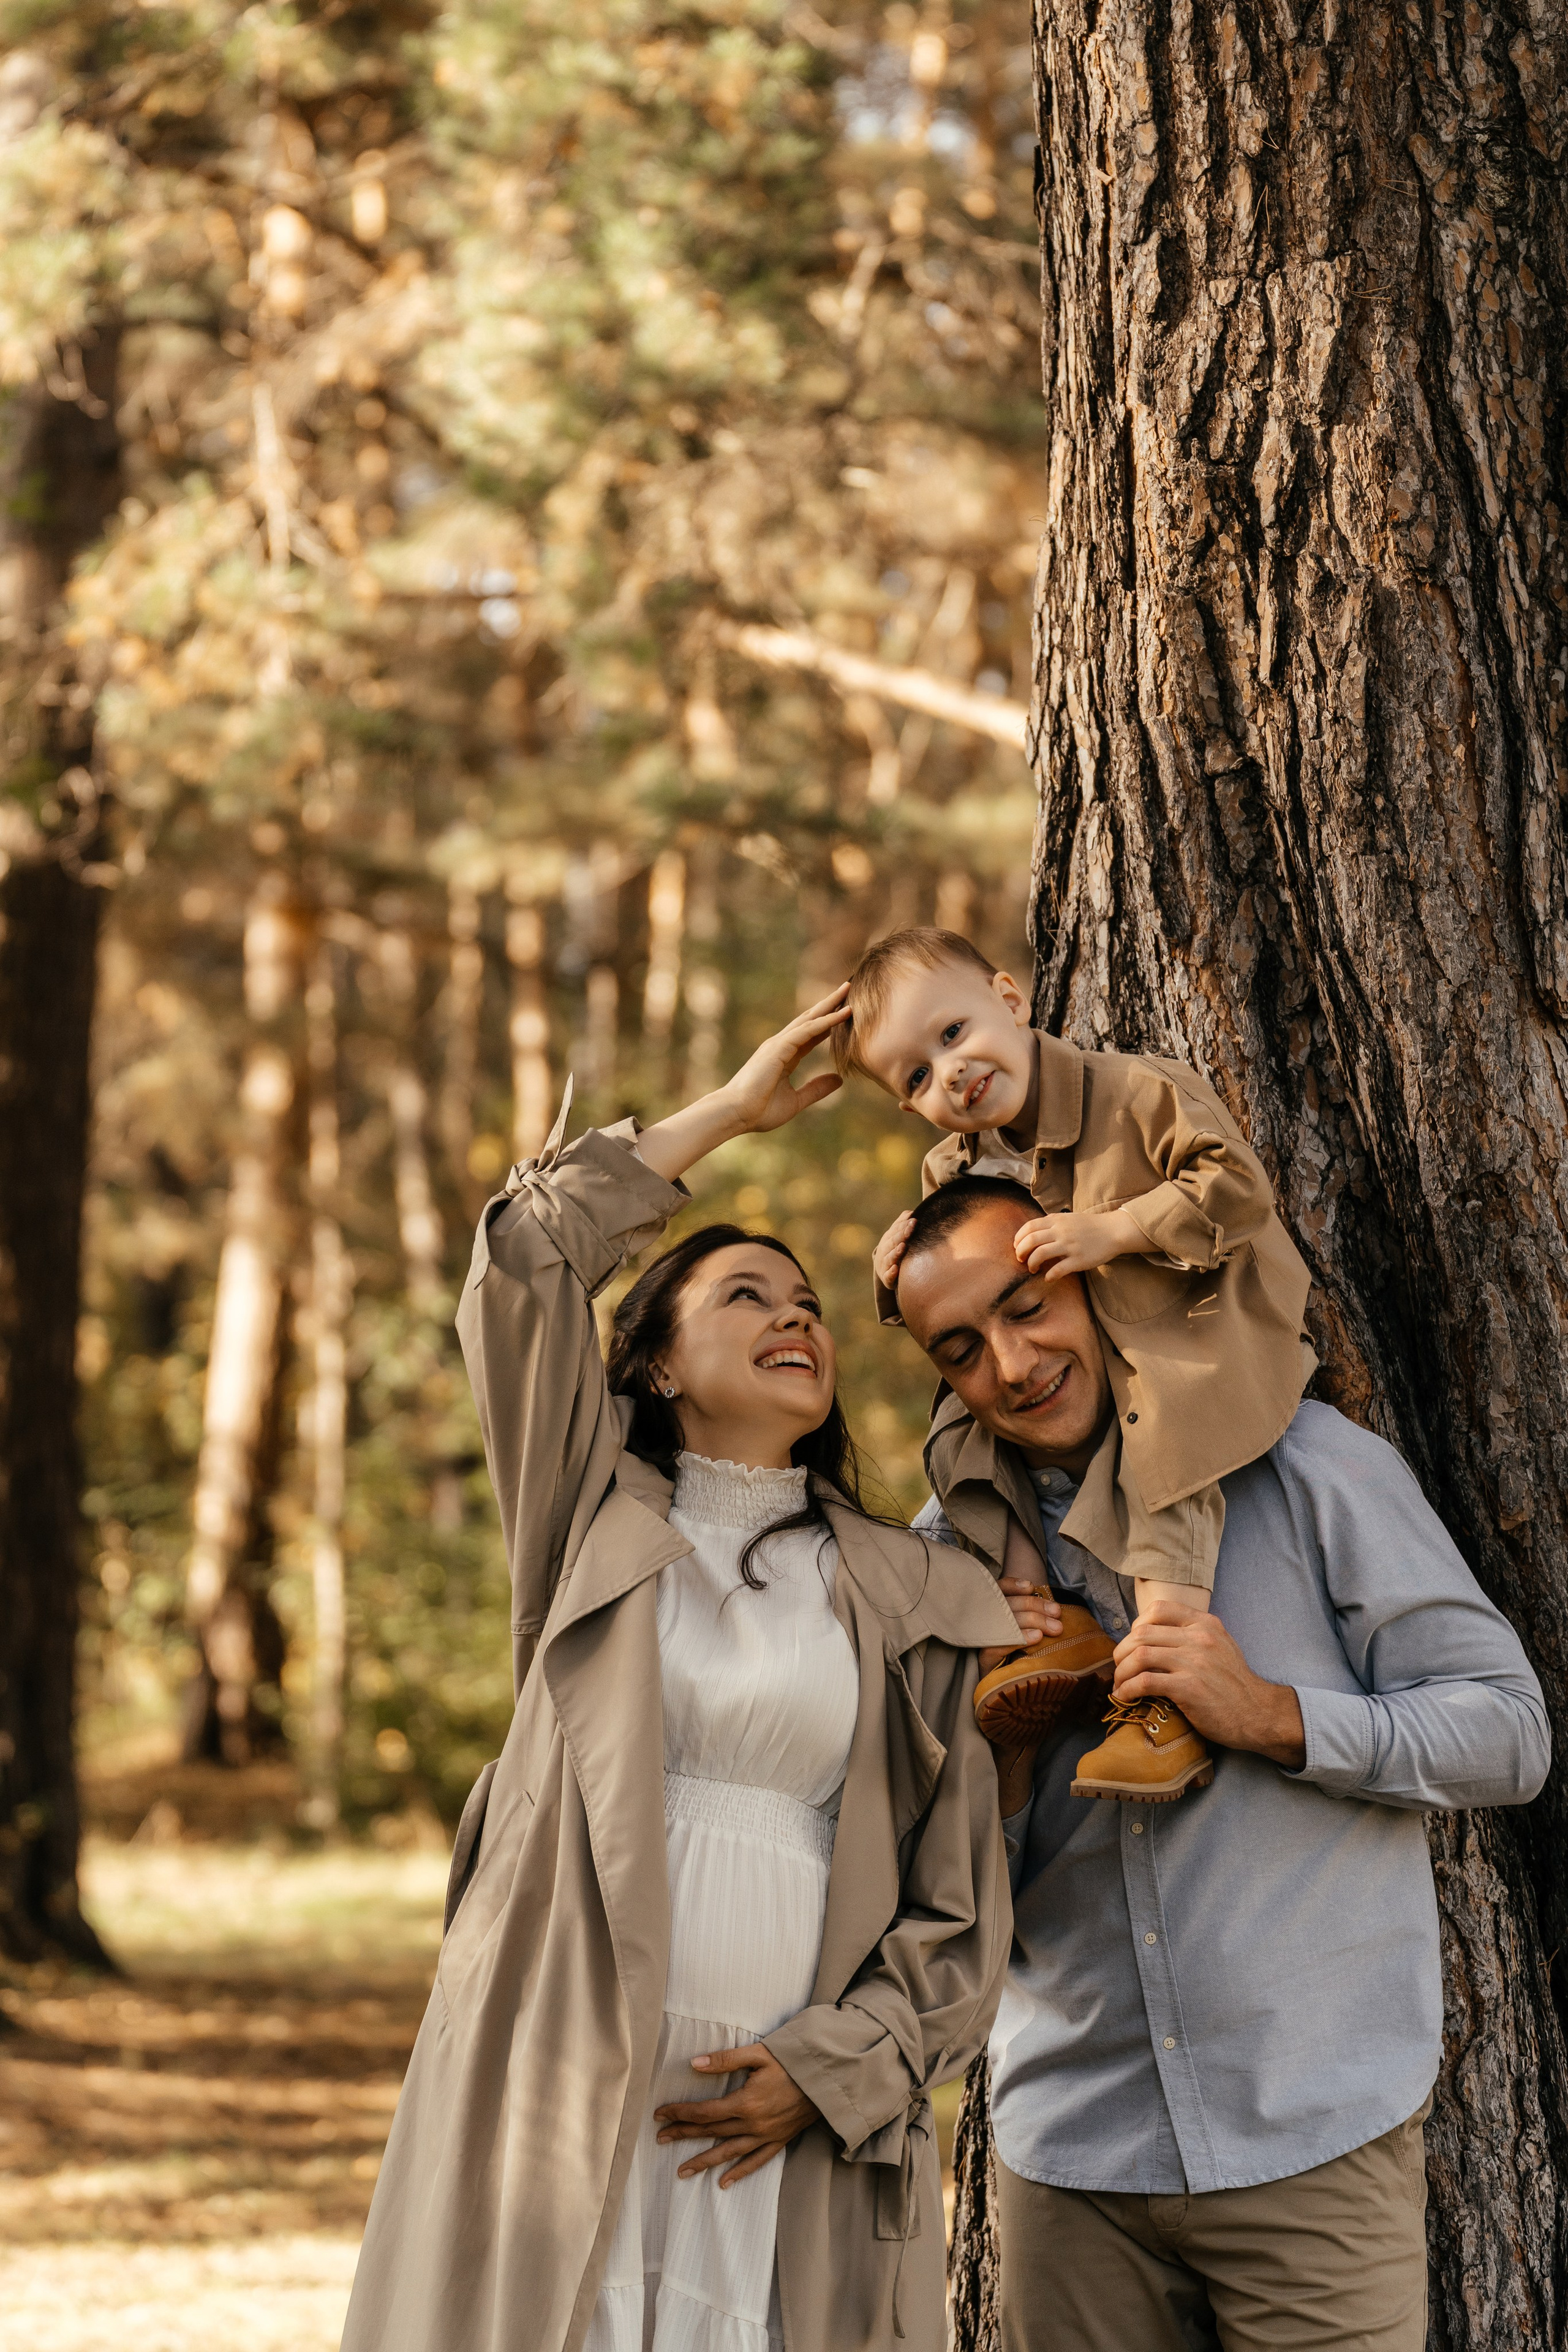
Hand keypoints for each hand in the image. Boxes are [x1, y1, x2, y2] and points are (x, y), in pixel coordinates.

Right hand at [638, 988, 848, 1181]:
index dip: (828, 1023)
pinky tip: (843, 1013)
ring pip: (809, 1019)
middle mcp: (780, 1045)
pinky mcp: (778, 1048)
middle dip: (829, 1004)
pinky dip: (826, 1021)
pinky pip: (807, 1030)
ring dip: (830, 1004)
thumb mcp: (796, 1101)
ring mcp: (778, 1044)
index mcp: (784, 1057)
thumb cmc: (758, 1111)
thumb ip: (816, 1089)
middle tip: (848, 988)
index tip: (846, 1012)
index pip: (811, 1035)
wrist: (736, 1114)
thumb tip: (839, 1079)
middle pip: (810, 1020)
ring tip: (848, 989)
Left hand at [654, 2042, 820, 2187]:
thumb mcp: (758, 2054)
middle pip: (711, 2132)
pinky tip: (723, 2183)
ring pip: (728, 2153)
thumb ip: (725, 2059)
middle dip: (683, 2134)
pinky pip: (756, 2161)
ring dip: (703, 2162)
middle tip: (660, 2139)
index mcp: (745, 2102)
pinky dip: (739, 2173)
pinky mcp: (778, 2141)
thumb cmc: (791, 2061)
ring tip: (681, 2171)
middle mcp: (753, 2124)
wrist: (826, 2078)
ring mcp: (766, 2136)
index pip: (704, 2112)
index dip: (680, 2113)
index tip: (660, 2114)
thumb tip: (694, 2063)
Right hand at [873, 1209, 914, 1292]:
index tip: (914, 1221)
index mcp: (888, 1239)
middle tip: (911, 1229)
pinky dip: (891, 1273)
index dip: (904, 1226)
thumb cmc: (894, 1249)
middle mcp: (885, 1251)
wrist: (884, 1270)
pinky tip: (896, 1269)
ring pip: (889, 1258)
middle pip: (892, 1242)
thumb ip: (902, 1224)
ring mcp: (885, 1265)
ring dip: (895, 1252)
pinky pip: (888, 1276)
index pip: (895, 1230)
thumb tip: (911, 1213)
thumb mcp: (896, 1236)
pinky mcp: (887, 1279)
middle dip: (901, 1235)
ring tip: (903, 1247)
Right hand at [978, 1577, 1063, 1677]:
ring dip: (1034, 1620)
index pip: (997, 1590)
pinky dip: (1020, 1637)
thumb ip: (1032, 1615)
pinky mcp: (984, 1657)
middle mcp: (983, 1622)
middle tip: (1057, 1614)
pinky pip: (1000, 1643)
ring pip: (1007, 1620)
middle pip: (1007, 1604)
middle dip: (1036, 1606)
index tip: (1032, 1588)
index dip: (1013, 1586)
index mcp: (991, 1611)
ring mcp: (982, 1639)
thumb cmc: (1022, 1656)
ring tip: (1054, 1628)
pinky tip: (1036, 1638)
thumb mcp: (1028, 1630)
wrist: (1009, 1690)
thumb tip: (1052, 1608)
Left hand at [1015, 1208, 1146, 1278]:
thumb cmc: (1089, 1226)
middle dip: (1021, 1252)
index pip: (1029, 1227)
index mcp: (1057, 1221)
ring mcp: (1069, 1246)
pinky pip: (1058, 1270)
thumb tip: (1033, 1231)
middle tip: (1020, 1260)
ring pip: (1040, 1255)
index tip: (1017, 1246)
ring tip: (1032, 1269)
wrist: (1113, 1231)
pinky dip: (1049, 1275)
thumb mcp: (1068, 1218)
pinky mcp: (1078, 1260)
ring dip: (1032, 1264)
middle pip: (1031, 1241)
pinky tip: (1048, 1277)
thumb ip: (1051, 1223)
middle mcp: (1061, 1232)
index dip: (1019, 1238)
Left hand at [1111, 1601, 1305, 1768]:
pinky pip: (1145, 1681)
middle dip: (1123, 1651)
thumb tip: (1155, 1634)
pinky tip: (1125, 1697)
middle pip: (1142, 1632)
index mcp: (1206, 1624)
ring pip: (1140, 1655)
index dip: (1137, 1624)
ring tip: (1119, 1684)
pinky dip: (1128, 1688)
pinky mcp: (1189, 1688)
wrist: (1258, 1714)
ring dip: (1122, 1671)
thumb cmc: (1234, 1684)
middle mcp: (1199, 1637)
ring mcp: (1194, 1662)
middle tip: (1119, 1667)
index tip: (1133, 1644)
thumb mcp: (1219, 1646)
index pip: (1158, 1608)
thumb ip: (1193, 1635)